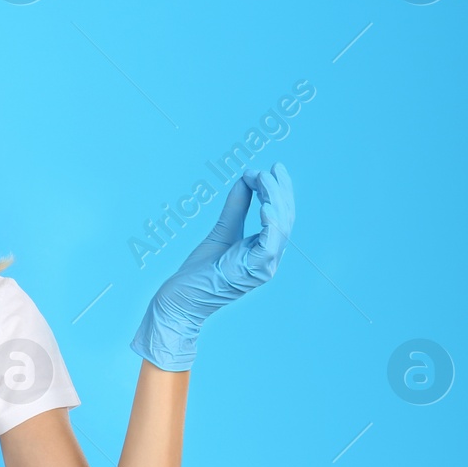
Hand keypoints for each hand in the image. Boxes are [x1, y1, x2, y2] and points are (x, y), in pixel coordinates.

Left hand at [130, 162, 294, 371]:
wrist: (182, 298)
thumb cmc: (200, 271)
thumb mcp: (221, 231)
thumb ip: (235, 208)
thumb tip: (244, 180)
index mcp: (265, 251)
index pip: (281, 217)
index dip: (279, 192)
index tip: (272, 168)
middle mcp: (269, 260)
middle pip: (285, 219)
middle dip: (280, 191)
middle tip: (273, 168)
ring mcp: (264, 267)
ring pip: (281, 228)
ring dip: (274, 200)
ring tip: (263, 178)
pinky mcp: (253, 271)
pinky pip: (270, 244)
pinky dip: (270, 223)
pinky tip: (265, 205)